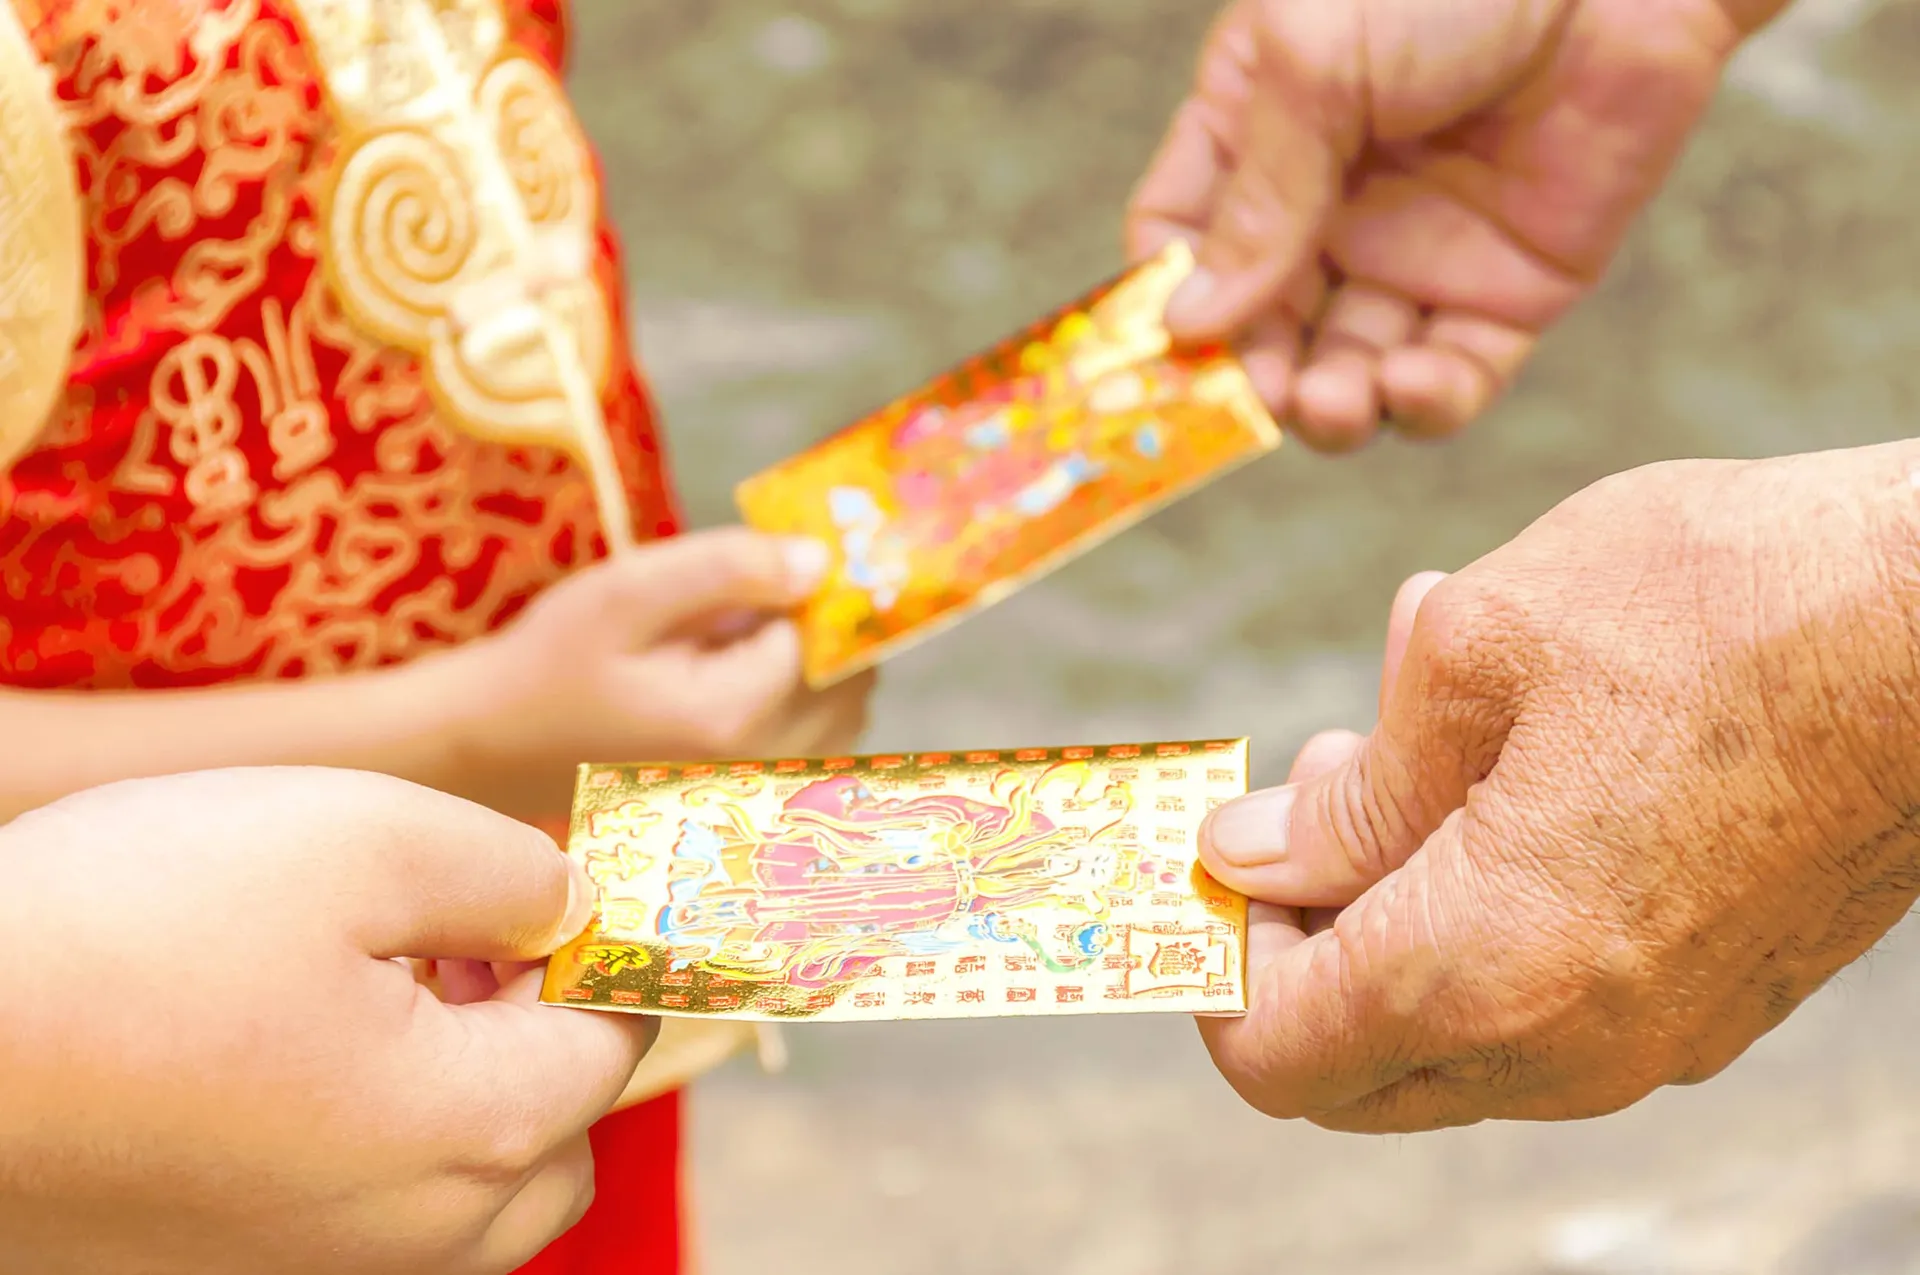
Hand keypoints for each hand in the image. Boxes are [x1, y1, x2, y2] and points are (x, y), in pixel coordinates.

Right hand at [0, 768, 655, 1274]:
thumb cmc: (132, 929)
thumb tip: (576, 908)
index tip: (553, 879)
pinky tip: (300, 1042)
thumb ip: (511, 874)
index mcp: (473, 1129)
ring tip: (380, 977)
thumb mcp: (361, 836)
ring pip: (470, 1193)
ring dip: (468, 1084)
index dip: (598, 945)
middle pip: (558, 1136)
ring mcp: (318, 1269)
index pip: (612, 1039)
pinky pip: (372, 1216)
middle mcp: (415, 1234)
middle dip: (541, 1027)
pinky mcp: (232, 1267)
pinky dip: (384, 1135)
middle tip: (464, 931)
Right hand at [450, 527, 875, 817]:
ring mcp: (758, 789)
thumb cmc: (554, 660)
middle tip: (752, 599)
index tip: (768, 565)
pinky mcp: (749, 796)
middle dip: (818, 630)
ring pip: (843, 715)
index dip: (803, 591)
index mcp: (734, 713)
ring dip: (815, 666)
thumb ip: (729, 568)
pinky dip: (802, 701)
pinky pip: (816, 743)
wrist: (498, 743)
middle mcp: (761, 763)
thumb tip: (822, 560)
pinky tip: (740, 678)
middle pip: (849, 682)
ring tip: (738, 640)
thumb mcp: (629, 591)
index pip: (823, 634)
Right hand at [1128, 0, 1788, 449]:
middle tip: (1255, 403)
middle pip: (1259, 328)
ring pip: (1348, 372)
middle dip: (1250, 375)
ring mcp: (1416, 253)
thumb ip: (1257, 196)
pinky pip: (1453, 377)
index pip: (1181, 243)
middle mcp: (1328, 207)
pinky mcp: (1510, 290)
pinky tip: (1407, 385)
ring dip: (1328, 408)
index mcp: (1257, 134)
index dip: (1166, 303)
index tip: (1164, 353)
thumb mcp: (1315, 67)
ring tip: (1327, 405)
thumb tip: (1192, 321)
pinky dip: (1424, 404)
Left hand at [1194, 443, 1919, 1130]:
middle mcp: (1571, 1044)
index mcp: (1489, 965)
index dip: (1212, 965)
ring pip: (1449, 1035)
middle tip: (1314, 795)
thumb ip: (1348, 791)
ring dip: (1392, 912)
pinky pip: (1544, 1002)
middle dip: (1297, 942)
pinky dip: (1485, 914)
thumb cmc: (1722, 603)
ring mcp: (1654, 1038)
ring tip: (1416, 742)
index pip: (1272, 1055)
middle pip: (1352, 1067)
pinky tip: (1510, 766)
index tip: (1219, 862)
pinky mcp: (1712, 1003)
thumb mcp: (1477, 651)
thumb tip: (1248, 854)